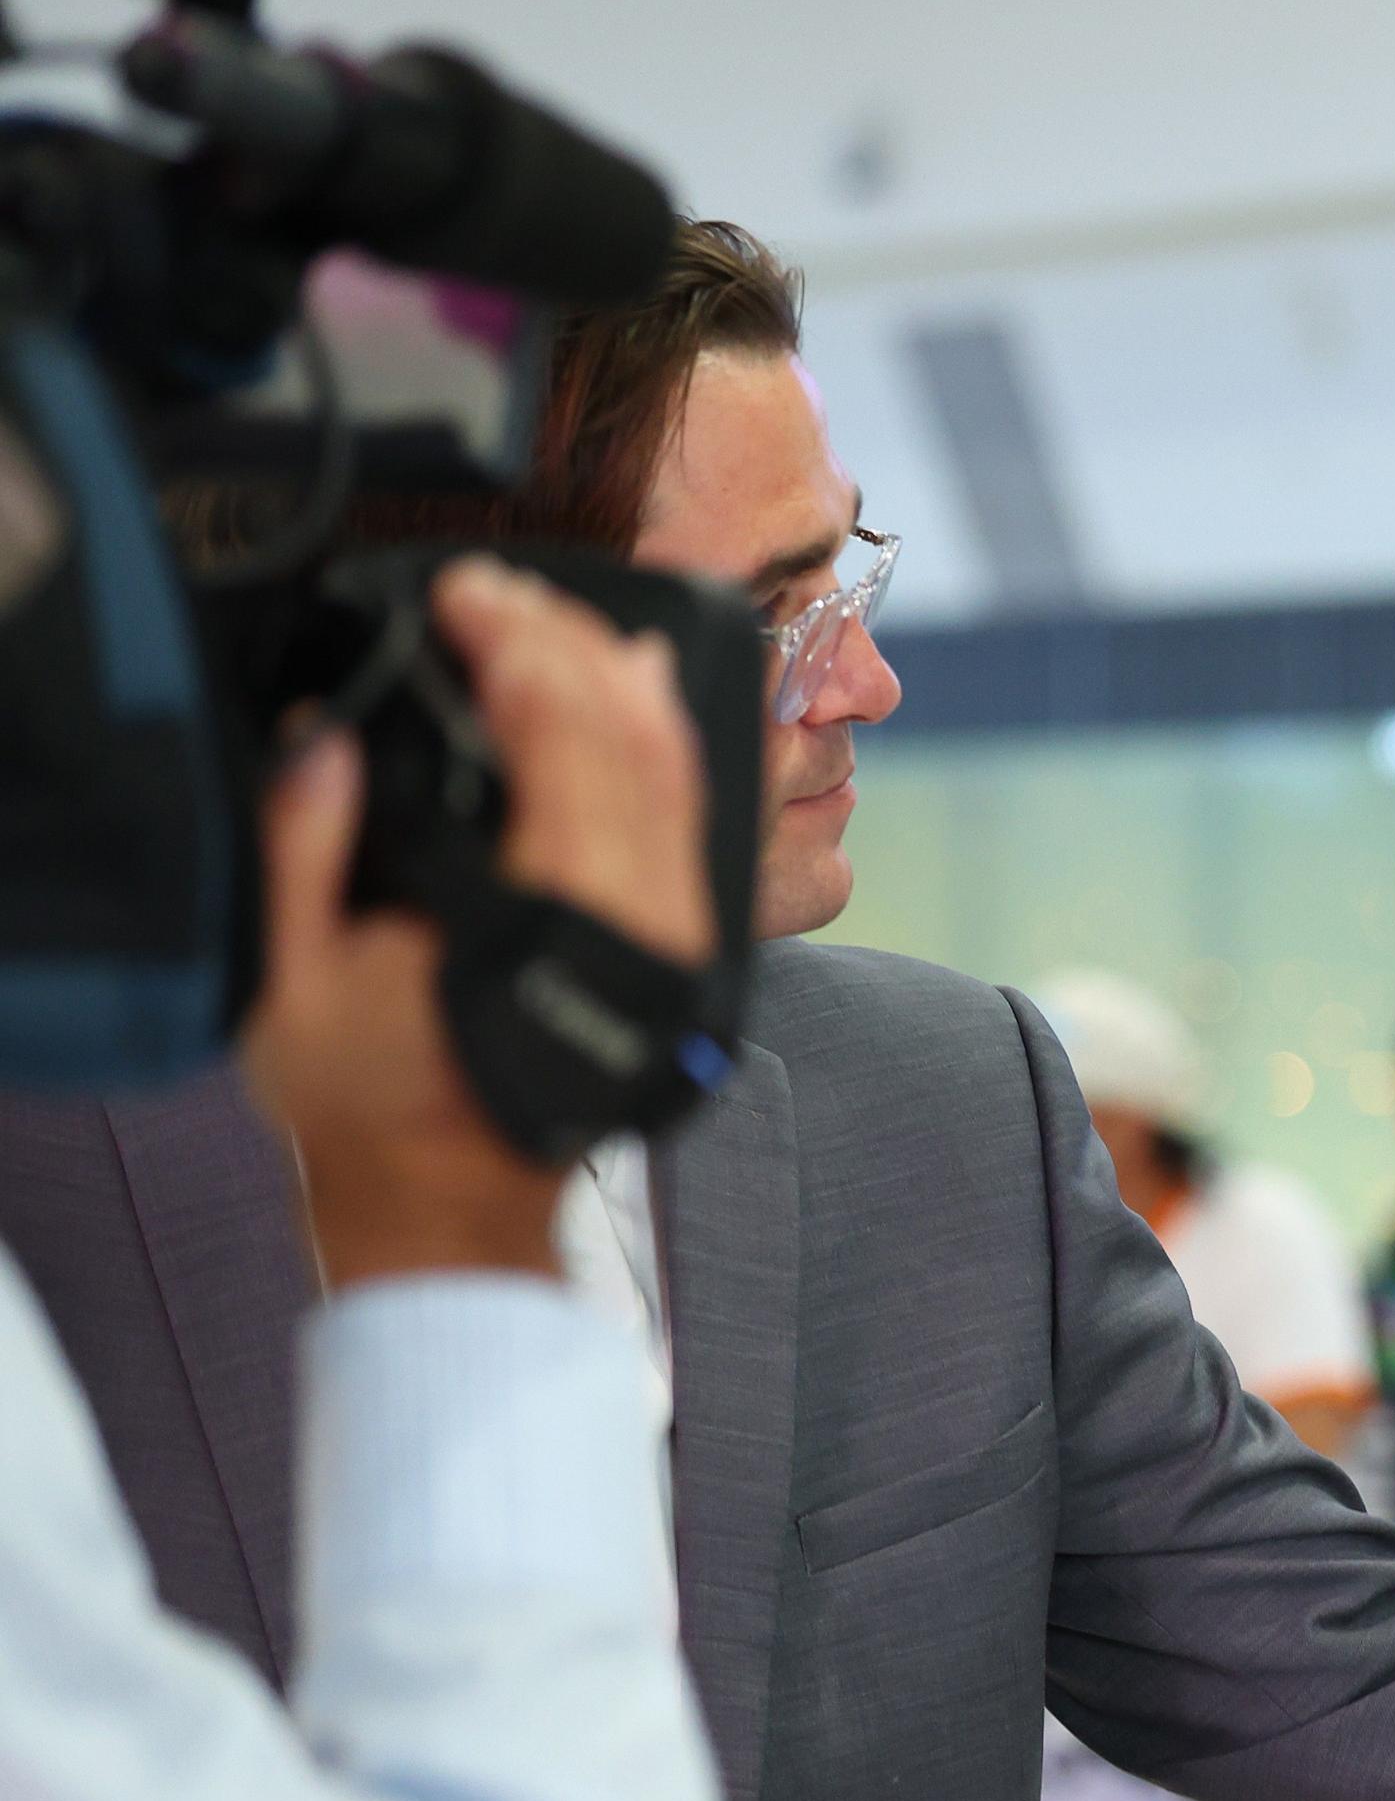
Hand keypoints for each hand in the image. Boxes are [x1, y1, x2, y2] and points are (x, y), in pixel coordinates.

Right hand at [240, 557, 711, 1287]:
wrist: (452, 1207)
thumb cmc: (373, 1106)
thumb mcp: (299, 982)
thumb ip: (306, 851)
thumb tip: (323, 740)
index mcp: (553, 922)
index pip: (563, 743)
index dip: (520, 650)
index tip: (469, 594)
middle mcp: (642, 923)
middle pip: (635, 742)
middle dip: (569, 647)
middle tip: (502, 593)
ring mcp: (679, 937)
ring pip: (679, 775)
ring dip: (624, 683)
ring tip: (568, 620)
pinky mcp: (684, 947)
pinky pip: (690, 819)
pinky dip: (665, 745)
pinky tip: (634, 695)